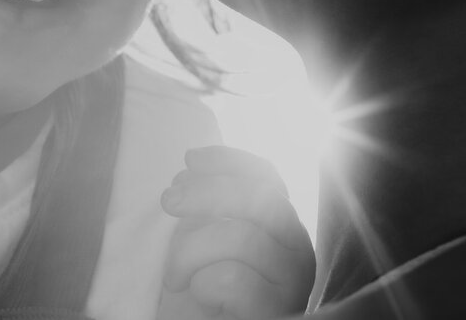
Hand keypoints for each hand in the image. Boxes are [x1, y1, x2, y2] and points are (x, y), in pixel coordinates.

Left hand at [160, 146, 315, 318]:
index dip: (227, 160)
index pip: (266, 175)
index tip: (189, 160)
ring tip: (174, 275)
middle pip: (260, 198)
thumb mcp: (204, 235)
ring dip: (189, 252)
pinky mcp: (277, 311)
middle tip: (168, 202)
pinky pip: (232, 279)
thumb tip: (190, 168)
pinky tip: (199, 293)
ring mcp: (293, 281)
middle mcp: (296, 247)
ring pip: (241, 237)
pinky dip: (202, 283)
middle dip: (206, 192)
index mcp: (282, 223)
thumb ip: (208, 204)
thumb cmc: (202, 286)